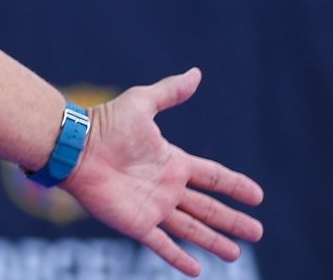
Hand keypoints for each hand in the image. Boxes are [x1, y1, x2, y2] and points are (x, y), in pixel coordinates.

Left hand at [62, 69, 264, 277]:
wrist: (75, 148)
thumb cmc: (106, 124)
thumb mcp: (142, 102)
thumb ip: (170, 92)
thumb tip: (196, 73)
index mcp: (172, 161)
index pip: (213, 176)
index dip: (235, 185)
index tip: (257, 196)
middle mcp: (166, 187)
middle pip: (208, 208)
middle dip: (233, 221)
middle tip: (257, 233)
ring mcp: (153, 207)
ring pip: (192, 229)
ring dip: (213, 242)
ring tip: (235, 254)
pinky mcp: (136, 223)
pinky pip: (162, 245)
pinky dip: (178, 258)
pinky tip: (196, 270)